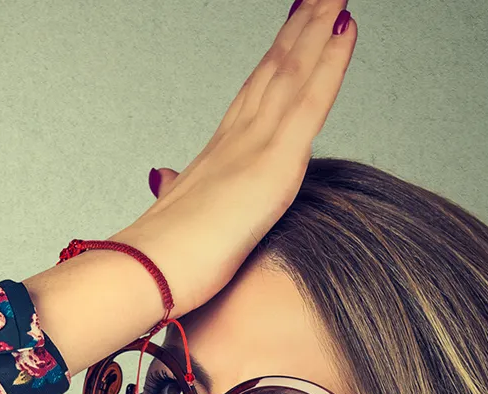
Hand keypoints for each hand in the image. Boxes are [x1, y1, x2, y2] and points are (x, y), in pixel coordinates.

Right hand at [113, 0, 356, 317]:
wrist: (143, 274)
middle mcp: (236, 138)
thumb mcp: (173, 215)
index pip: (257, 92)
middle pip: (276, 68)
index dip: (279, 54)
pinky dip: (331, 60)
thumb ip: (175, 189)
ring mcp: (254, 144)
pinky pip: (311, 99)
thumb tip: (164, 177)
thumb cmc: (156, 260)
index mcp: (218, 153)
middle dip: (302, 27)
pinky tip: (344, 26)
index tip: (297, 23)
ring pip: (294, 68)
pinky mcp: (274, 163)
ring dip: (317, 25)